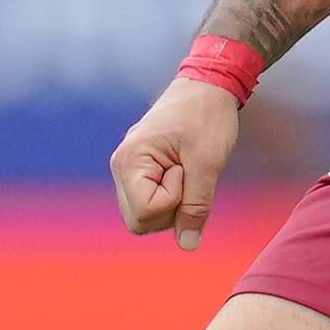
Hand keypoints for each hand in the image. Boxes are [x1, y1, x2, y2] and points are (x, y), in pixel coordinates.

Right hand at [111, 75, 243, 249]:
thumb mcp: (208, 164)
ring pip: (146, 214)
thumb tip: (188, 245)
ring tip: (186, 168)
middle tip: (188, 173)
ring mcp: (128, 168)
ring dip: (173, 202)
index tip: (185, 169)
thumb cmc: (207, 117)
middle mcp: (121, 166)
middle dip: (171, 208)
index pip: (145, 214)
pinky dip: (172, 195)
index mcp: (129, 161)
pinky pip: (152, 200)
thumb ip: (196, 206)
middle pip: (140, 221)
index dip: (173, 200)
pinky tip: (183, 171)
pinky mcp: (140, 169)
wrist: (208, 85)